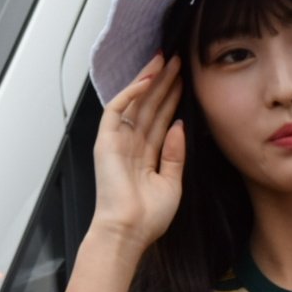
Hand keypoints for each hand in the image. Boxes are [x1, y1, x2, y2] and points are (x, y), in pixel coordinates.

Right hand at [91, 53, 184, 248]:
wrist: (128, 232)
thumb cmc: (147, 218)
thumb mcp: (172, 183)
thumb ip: (174, 154)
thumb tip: (178, 126)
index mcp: (144, 155)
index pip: (160, 119)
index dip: (172, 98)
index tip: (185, 80)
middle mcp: (130, 145)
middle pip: (149, 106)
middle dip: (164, 82)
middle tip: (178, 60)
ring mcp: (117, 141)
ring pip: (136, 102)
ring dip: (150, 81)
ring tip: (166, 61)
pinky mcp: (106, 140)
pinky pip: (117, 109)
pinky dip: (131, 93)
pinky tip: (147, 79)